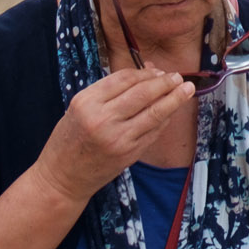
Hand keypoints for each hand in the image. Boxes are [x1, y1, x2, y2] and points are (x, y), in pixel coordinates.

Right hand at [31, 68, 195, 207]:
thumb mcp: (80, 107)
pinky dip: (165, 119)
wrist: (62, 178)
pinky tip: (172, 111)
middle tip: (178, 77)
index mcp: (87, 102)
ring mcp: (118, 138)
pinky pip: (154, 131)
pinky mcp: (129, 154)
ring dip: (174, 99)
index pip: (124, 78)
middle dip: (164, 82)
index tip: (158, 70)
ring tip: (186, 89)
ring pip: (154, 112)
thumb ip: (111, 90)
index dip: (145, 72)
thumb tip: (147, 70)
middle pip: (143, 93)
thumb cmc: (69, 139)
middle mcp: (102, 119)